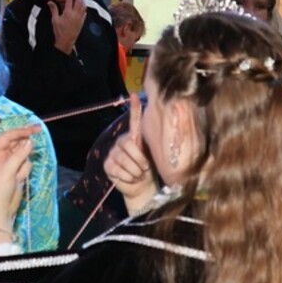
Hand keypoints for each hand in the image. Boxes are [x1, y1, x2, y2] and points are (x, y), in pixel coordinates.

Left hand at [0, 126, 39, 248]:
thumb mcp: (8, 170)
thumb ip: (19, 155)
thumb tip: (30, 142)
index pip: (8, 136)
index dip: (21, 131)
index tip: (34, 129)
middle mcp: (0, 154)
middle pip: (17, 142)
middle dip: (24, 145)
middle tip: (38, 133)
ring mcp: (9, 162)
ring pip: (23, 153)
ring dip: (23, 163)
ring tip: (17, 175)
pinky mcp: (16, 170)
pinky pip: (25, 164)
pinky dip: (24, 171)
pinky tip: (18, 179)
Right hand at [50, 0, 85, 53]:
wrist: (66, 41)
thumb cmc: (59, 31)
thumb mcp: (54, 20)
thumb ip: (53, 10)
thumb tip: (50, 2)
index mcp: (68, 12)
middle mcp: (75, 14)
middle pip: (78, 0)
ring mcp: (80, 18)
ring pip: (83, 5)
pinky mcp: (82, 22)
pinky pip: (84, 12)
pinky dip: (84, 7)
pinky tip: (82, 6)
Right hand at [104, 93, 155, 212]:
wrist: (141, 188)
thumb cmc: (150, 171)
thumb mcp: (155, 157)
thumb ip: (158, 145)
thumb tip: (173, 131)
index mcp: (135, 138)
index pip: (134, 120)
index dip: (134, 108)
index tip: (134, 94)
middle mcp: (122, 142)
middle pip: (129, 145)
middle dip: (140, 160)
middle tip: (144, 168)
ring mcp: (113, 153)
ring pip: (125, 160)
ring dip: (135, 171)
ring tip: (139, 174)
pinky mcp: (108, 165)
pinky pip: (119, 169)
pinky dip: (128, 177)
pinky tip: (130, 178)